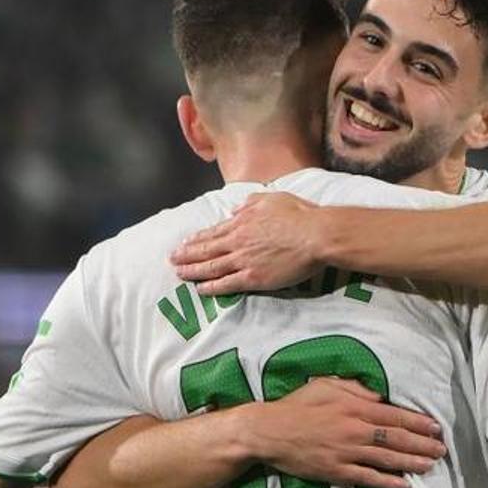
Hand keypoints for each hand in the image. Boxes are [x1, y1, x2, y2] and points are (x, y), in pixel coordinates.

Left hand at [171, 192, 323, 295]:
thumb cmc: (300, 215)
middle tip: (172, 259)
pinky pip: (227, 284)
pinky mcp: (254, 278)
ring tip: (179, 273)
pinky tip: (200, 289)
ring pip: (211, 267)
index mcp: (242, 222)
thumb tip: (236, 210)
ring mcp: (244, 261)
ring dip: (192, 271)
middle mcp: (238, 241)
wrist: (315, 236)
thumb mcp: (272, 199)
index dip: (197, 238)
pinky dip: (211, 287)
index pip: (214, 231)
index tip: (185, 241)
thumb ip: (250, 204)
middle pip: (206, 250)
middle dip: (187, 254)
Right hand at [245, 377, 446, 487]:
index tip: (435, 428)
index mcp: (355, 408)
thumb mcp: (327, 384)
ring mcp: (347, 453)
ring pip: (387, 459)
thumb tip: (380, 397)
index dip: (418, 423)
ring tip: (431, 466)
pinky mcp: (337, 472)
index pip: (395, 416)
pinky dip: (388, 483)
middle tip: (441, 450)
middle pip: (396, 439)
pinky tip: (404, 485)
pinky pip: (368, 478)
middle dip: (422, 445)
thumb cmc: (297, 404)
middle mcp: (355, 431)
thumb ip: (356, 389)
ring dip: (412, 463)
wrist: (269, 431)